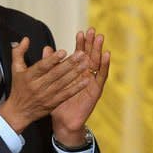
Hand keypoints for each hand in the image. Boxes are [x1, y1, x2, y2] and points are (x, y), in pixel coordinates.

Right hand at [0, 37, 90, 133]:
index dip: (52, 59)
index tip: (63, 51)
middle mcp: (38, 86)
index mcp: (29, 76)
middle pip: (55, 74)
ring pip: (63, 83)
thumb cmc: (19, 88)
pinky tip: (86, 81)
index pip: (42, 67)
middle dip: (69, 63)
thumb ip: (18, 52)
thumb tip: (25, 39)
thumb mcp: (15, 69)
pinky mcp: (54, 103)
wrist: (19, 111)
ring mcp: (47, 95)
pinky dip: (76, 88)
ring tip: (86, 63)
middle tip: (81, 54)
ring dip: (76, 73)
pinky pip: (67, 94)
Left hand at [51, 28, 109, 145]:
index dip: (80, 44)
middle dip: (91, 43)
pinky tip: (107, 55)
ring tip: (100, 38)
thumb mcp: (52, 81)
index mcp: (76, 72)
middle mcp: (86, 75)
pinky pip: (102, 76)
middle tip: (92, 30)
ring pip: (97, 63)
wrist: (63, 121)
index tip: (80, 33)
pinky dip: (105, 65)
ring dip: (99, 50)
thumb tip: (46, 49)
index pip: (79, 54)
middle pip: (90, 56)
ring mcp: (92, 82)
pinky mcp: (96, 90)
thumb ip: (50, 64)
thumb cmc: (58, 102)